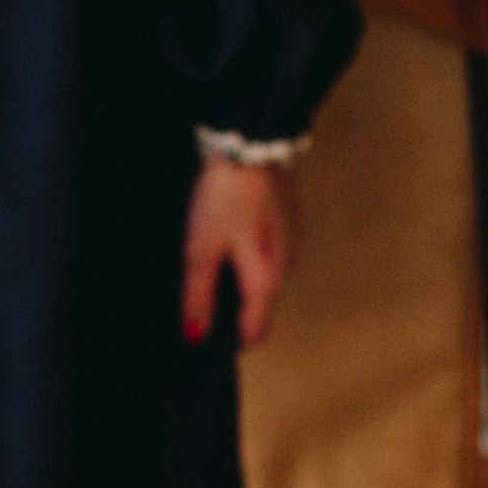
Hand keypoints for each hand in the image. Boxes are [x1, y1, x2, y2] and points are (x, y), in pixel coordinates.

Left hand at [182, 153, 297, 348]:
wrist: (251, 144)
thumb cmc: (226, 195)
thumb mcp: (201, 249)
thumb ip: (199, 295)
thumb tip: (196, 336)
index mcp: (267, 279)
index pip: (255, 332)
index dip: (228, 343)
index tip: (203, 340)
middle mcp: (287, 267)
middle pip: (260, 308)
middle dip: (231, 313)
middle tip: (197, 303)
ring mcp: (291, 244)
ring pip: (264, 280)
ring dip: (239, 284)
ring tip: (206, 268)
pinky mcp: (287, 224)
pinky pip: (267, 256)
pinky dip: (247, 260)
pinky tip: (224, 242)